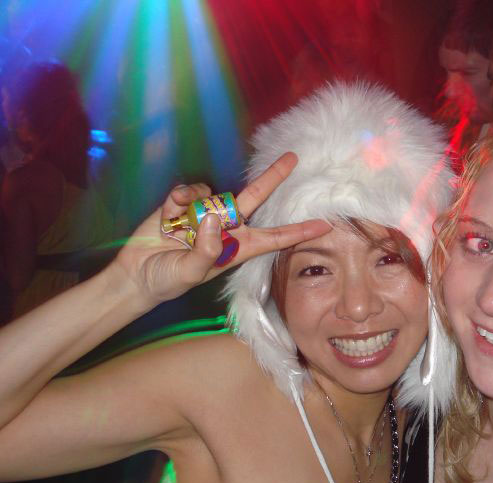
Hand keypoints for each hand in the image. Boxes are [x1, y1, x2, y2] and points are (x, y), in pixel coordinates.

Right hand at [111, 152, 329, 305]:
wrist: (136, 275)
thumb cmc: (168, 280)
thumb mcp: (190, 273)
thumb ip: (206, 250)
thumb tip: (214, 219)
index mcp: (237, 249)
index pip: (274, 238)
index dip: (299, 231)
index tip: (324, 225)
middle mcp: (226, 228)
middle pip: (255, 198)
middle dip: (273, 177)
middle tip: (293, 158)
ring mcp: (205, 214)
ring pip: (215, 194)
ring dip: (200, 202)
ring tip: (179, 229)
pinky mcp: (182, 204)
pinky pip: (190, 192)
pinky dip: (180, 199)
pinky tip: (169, 214)